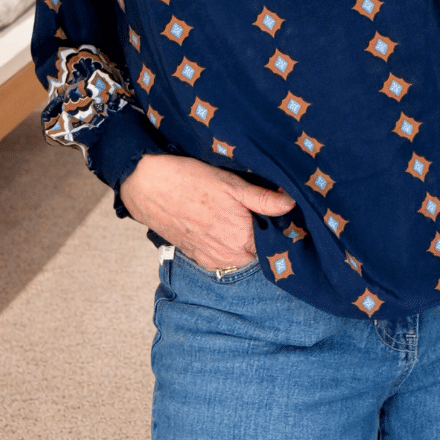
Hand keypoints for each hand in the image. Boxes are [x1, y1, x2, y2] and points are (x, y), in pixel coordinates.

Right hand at [119, 154, 295, 271]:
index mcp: (241, 238)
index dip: (280, 231)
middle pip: (258, 253)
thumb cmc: (190, 180)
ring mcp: (211, 258)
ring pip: (241, 257)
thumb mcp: (232, 184)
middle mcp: (227, 255)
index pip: (274, 245)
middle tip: (263, 216)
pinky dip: (228, 248)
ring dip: (245, 244)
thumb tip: (291, 204)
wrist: (148, 187)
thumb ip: (263, 199)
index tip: (285, 220)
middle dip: (264, 238)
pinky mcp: (197, 257)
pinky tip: (225, 228)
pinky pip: (222, 259)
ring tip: (242, 220)